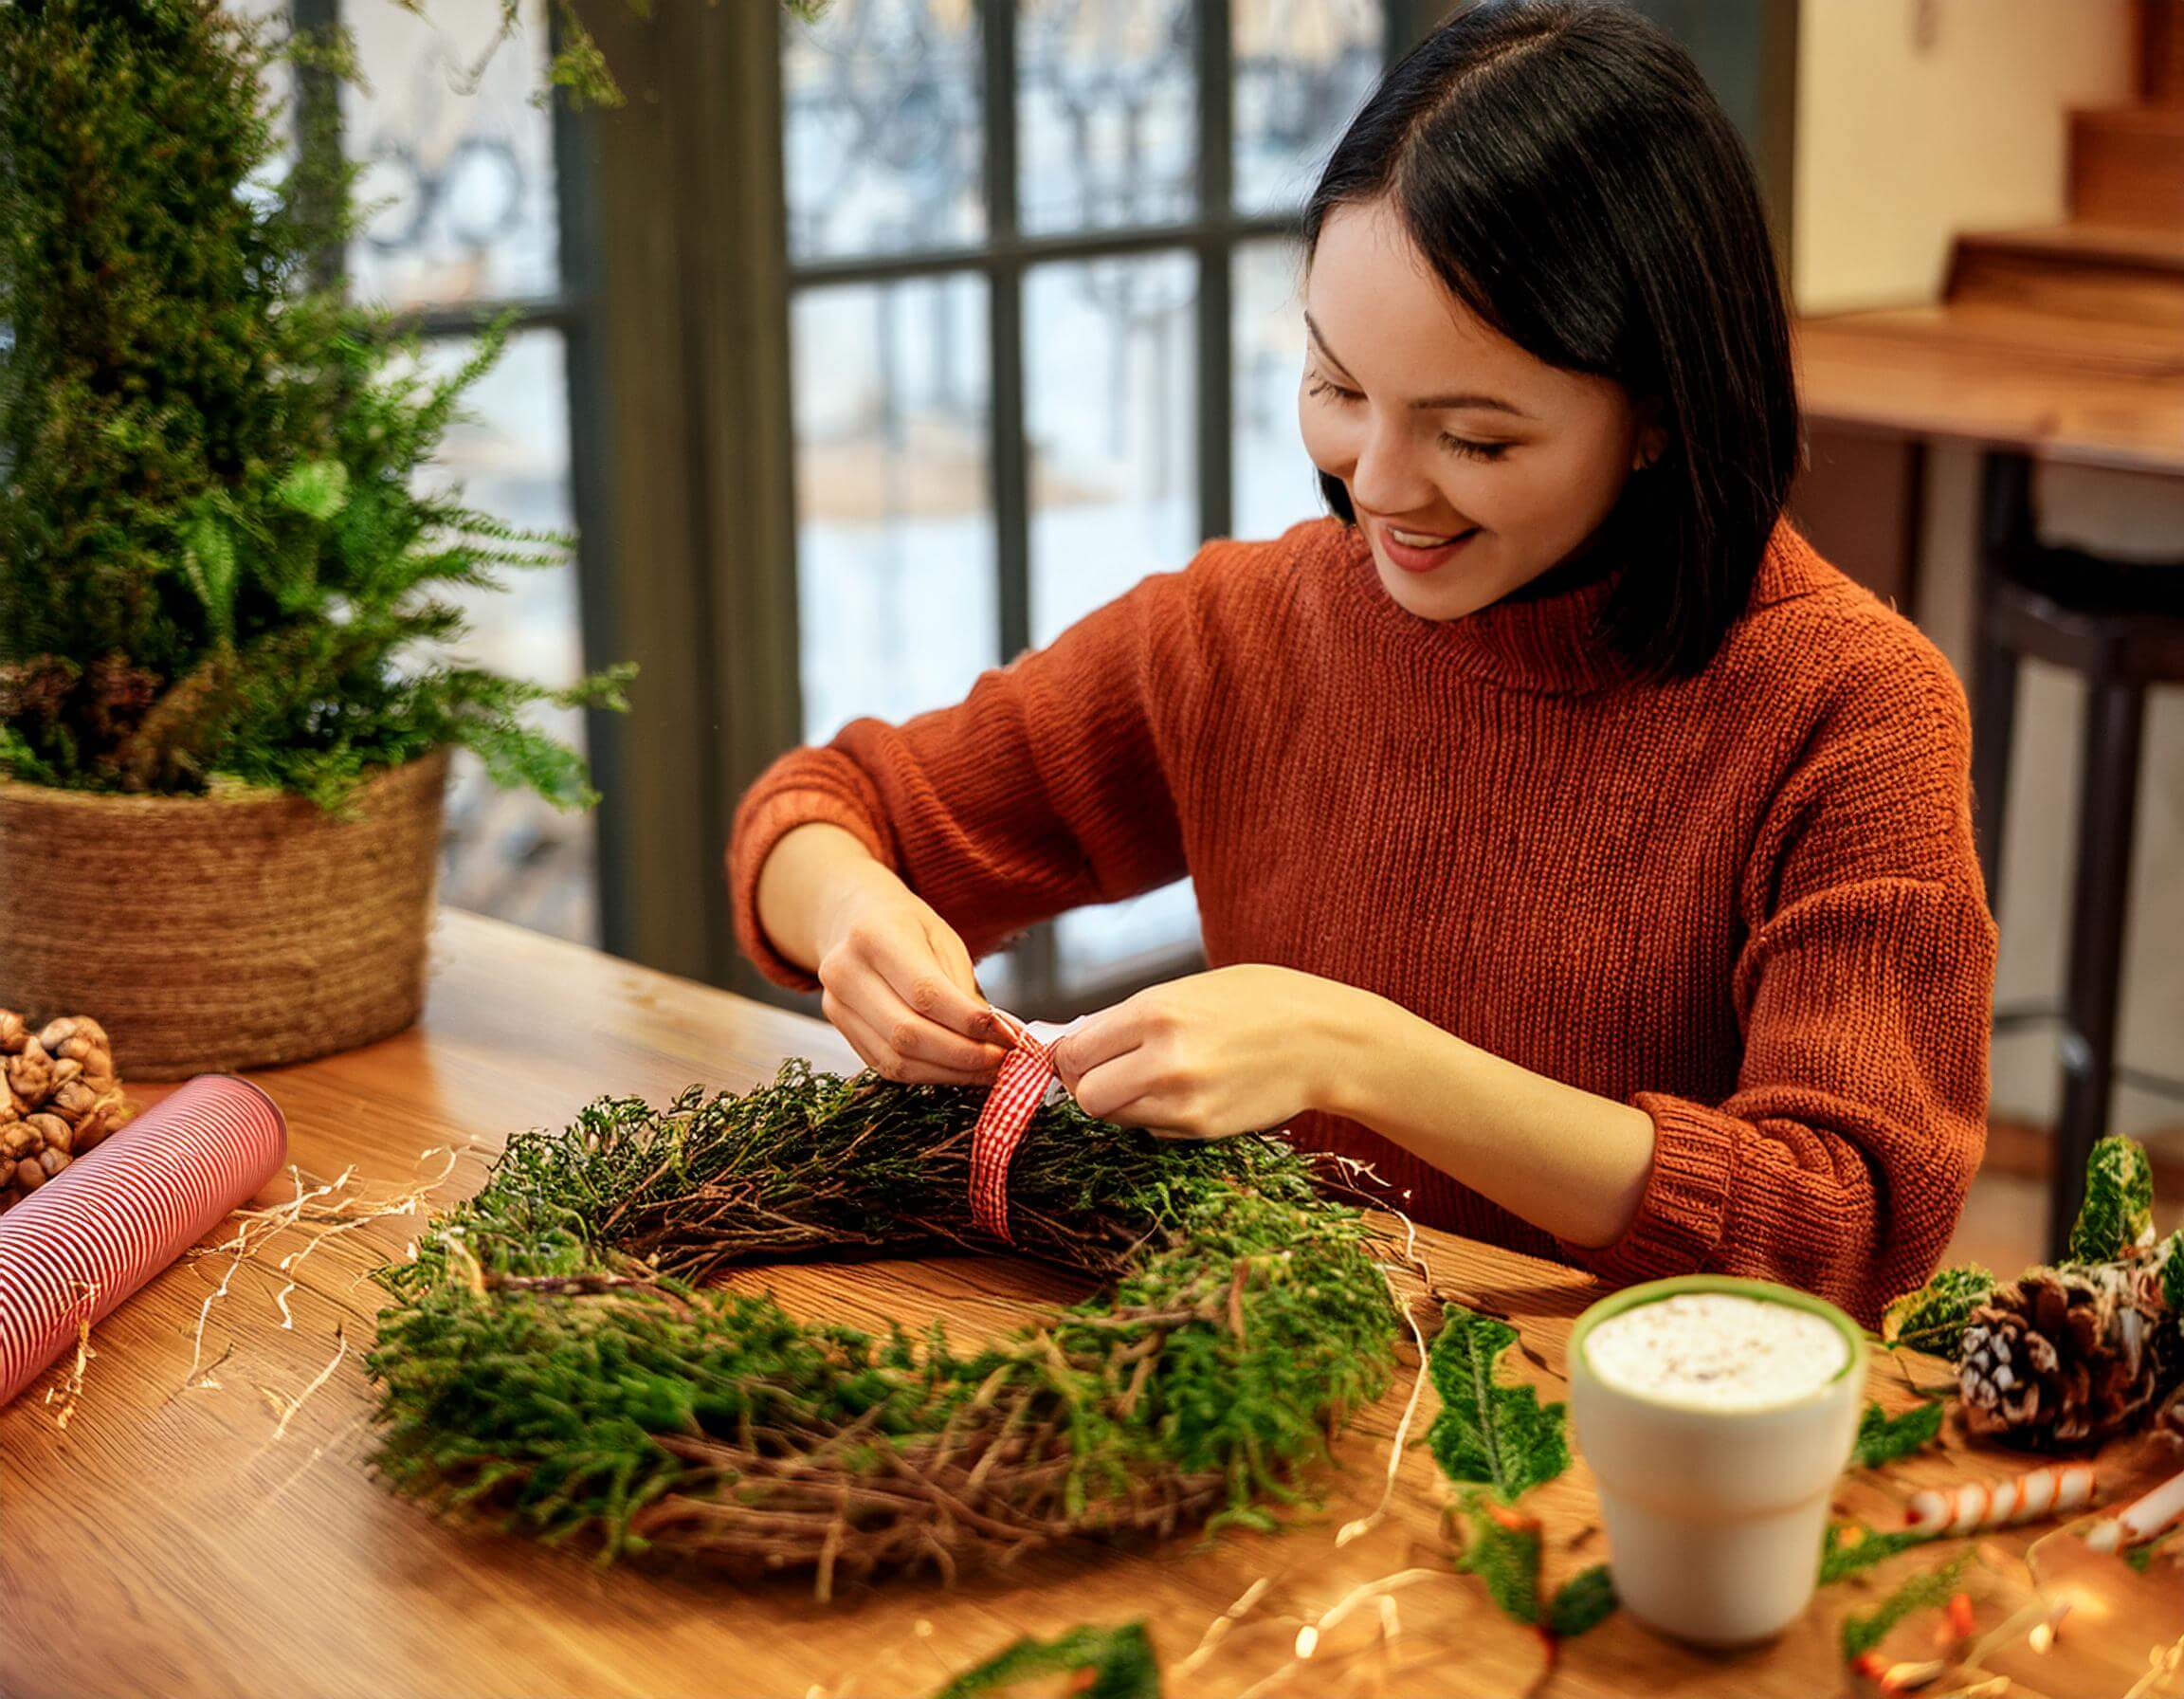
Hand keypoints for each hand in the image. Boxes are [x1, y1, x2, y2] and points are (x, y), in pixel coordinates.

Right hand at [813, 861, 1011, 1086]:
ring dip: (949, 1072)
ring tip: (986, 1069)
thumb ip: (965, 990)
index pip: (925, 993)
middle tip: (1001, 1059)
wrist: (857, 922)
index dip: (969, 1022)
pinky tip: (957, 1070)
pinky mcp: (843, 1030)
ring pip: (897, 1059)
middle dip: (963, 1055)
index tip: (1007, 1035)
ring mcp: (837, 1005)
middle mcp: (845, 972)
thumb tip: (999, 1036)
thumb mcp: (944, 940)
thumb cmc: (908, 927)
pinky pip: (888, 1066)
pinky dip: (929, 1074)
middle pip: (908, 1033)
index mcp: (873, 936)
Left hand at [1046, 965, 1356, 1139]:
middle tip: (1109, 1072)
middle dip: (1090, 1085)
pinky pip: (1152, 1130)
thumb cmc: (1262, 1002)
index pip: (1075, 1051)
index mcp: (1156, 1011)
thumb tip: (1075, 1043)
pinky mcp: (1202, 1129)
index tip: (1080, 1055)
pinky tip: (1187, 1091)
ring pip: (1115, 1117)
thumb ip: (1132, 1017)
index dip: (1071, 1056)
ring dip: (1122, 1102)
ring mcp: (1183, 1101)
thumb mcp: (1191, 989)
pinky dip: (1155, 1115)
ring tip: (1154, 1078)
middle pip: (1086, 1095)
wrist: (1327, 1041)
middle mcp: (1163, 1060)